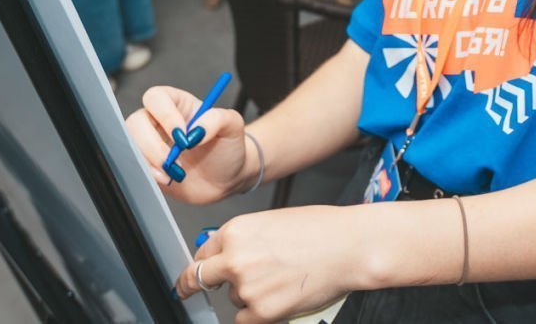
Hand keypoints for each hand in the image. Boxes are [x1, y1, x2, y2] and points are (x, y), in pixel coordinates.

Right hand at [126, 86, 249, 203]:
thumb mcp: (233, 126)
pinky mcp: (148, 165)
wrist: (226, 179)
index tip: (182, 136)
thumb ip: (217, 119)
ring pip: (131, 145)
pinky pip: (135, 166)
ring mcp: (151, 144)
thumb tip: (195, 130)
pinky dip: (149, 175)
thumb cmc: (228, 147)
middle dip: (153, 144)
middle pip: (136, 122)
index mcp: (177, 103)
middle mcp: (159, 121)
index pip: (156, 98)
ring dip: (151, 161)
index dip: (164, 115)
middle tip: (176, 159)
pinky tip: (168, 179)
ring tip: (176, 173)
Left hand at [178, 205, 367, 323]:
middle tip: (186, 291)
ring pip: (233, 298)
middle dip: (191, 285)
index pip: (203, 252)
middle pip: (200, 277)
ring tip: (280, 281)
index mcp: (236, 230)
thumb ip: (247, 239)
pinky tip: (277, 299)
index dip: (201, 263)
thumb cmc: (321, 230)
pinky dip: (258, 315)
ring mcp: (246, 288)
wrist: (348, 247)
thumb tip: (232, 252)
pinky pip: (246, 320)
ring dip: (247, 295)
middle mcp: (234, 259)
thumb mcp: (273, 221)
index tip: (193, 272)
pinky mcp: (262, 312)